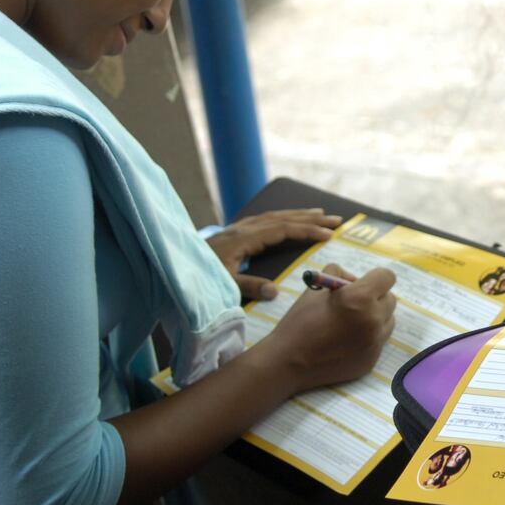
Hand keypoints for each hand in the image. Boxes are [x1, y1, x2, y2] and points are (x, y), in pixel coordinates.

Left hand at [205, 209, 341, 299]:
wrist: (168, 266)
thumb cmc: (194, 278)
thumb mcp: (222, 286)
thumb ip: (248, 287)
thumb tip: (275, 290)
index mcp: (243, 239)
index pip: (282, 230)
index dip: (307, 230)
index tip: (329, 233)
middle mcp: (242, 228)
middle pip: (282, 218)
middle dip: (310, 218)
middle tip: (336, 218)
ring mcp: (236, 228)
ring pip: (273, 216)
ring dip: (297, 215)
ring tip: (318, 214)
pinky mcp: (232, 233)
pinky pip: (263, 220)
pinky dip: (281, 218)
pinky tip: (285, 220)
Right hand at [261, 264, 396, 391]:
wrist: (289, 362)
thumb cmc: (300, 322)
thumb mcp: (315, 289)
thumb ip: (338, 275)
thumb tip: (354, 279)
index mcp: (360, 298)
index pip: (387, 277)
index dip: (375, 277)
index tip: (362, 283)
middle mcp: (373, 320)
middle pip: (390, 299)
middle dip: (375, 297)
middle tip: (355, 302)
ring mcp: (375, 342)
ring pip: (388, 320)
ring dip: (375, 316)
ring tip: (351, 322)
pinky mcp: (372, 359)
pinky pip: (379, 339)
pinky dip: (369, 336)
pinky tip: (347, 340)